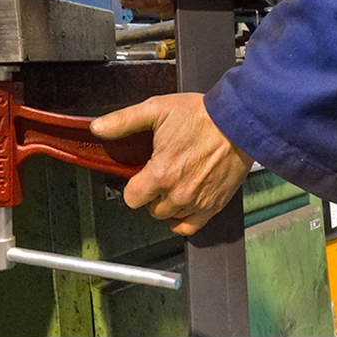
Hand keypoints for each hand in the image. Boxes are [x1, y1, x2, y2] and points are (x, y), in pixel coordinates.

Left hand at [90, 93, 253, 235]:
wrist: (238, 122)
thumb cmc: (202, 116)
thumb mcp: (157, 110)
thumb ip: (124, 121)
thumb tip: (98, 127)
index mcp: (160, 173)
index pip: (132, 198)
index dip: (134, 186)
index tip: (140, 176)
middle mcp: (177, 192)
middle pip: (150, 209)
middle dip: (152, 193)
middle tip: (160, 174)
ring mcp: (196, 202)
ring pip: (169, 217)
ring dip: (168, 203)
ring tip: (176, 182)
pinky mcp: (213, 206)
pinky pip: (190, 227)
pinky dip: (184, 219)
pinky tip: (184, 204)